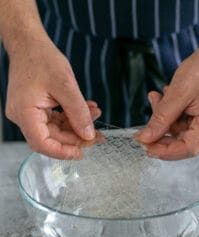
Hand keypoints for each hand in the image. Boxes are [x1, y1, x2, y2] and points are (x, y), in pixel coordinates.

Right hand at [6, 37, 100, 158]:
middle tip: (97, 135)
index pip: (42, 143)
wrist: (30, 44)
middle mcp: (23, 117)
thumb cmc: (42, 59)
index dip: (63, 151)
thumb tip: (88, 136)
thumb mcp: (66, 86)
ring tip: (95, 115)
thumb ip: (78, 113)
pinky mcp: (36, 109)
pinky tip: (87, 110)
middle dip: (75, 137)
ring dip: (77, 125)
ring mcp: (29, 114)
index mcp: (25, 113)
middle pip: (51, 138)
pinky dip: (71, 117)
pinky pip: (55, 120)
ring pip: (56, 130)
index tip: (82, 152)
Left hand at [135, 42, 198, 159]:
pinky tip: (166, 97)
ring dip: (165, 118)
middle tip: (145, 123)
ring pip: (181, 131)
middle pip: (183, 141)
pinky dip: (172, 113)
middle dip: (161, 131)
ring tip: (157, 98)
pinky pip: (185, 122)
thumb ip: (161, 118)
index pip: (188, 148)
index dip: (164, 152)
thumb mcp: (179, 92)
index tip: (145, 146)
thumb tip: (145, 138)